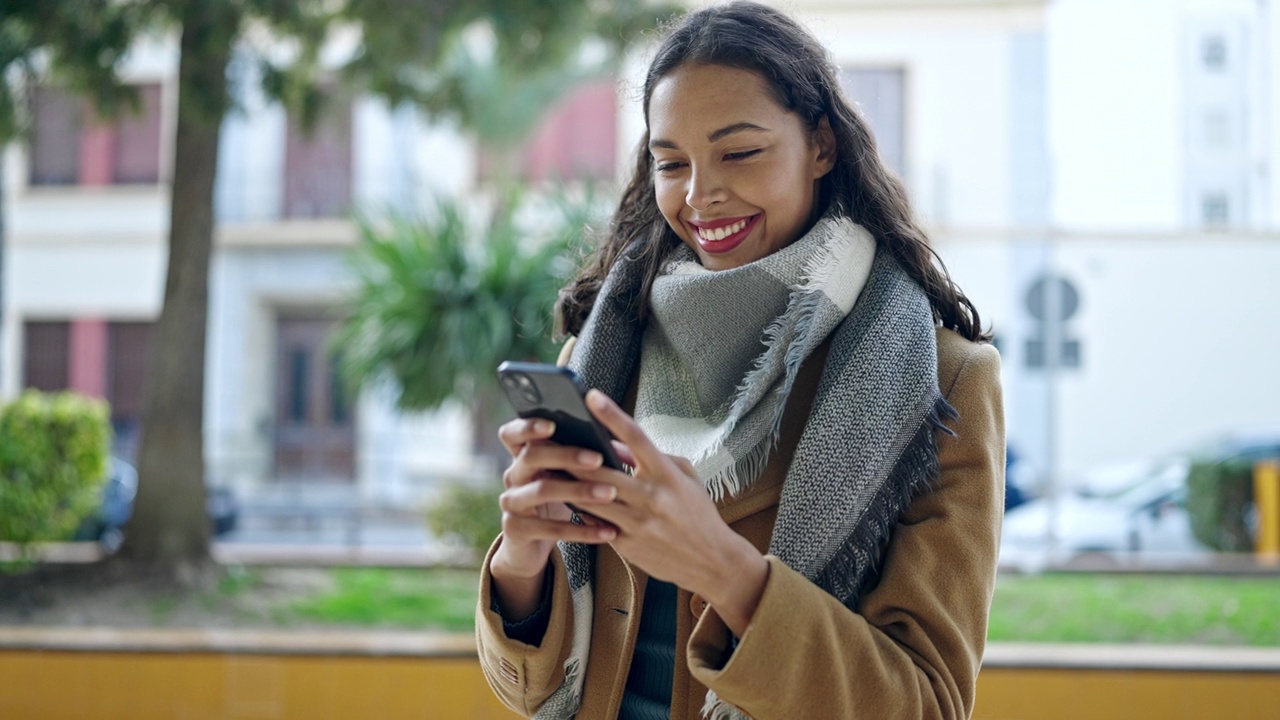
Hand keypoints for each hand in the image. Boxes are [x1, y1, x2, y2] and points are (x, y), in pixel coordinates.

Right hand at [489, 417, 619, 618]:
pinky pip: (550, 529)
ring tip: (610, 493)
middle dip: (566, 455)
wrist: (531, 546)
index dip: (528, 426)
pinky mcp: (516, 530)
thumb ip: (576, 459)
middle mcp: (512, 476)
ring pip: (542, 490)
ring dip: (578, 491)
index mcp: (522, 456)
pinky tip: (607, 531)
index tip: (553, 424)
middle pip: (531, 456)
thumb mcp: (562, 478)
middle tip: (597, 458)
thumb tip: (614, 442)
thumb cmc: (556, 502)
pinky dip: (582, 531)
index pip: (513, 433)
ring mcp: (511, 503)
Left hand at [572, 390, 769, 636]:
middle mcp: (651, 496)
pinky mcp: (627, 544)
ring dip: (566, 482)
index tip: (592, 396)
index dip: (612, 415)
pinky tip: (564, 498)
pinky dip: (579, 509)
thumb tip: (618, 444)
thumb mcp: (685, 477)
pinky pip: (594, 523)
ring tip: (545, 466)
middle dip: (572, 453)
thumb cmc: (698, 512)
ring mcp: (637, 522)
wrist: (712, 561)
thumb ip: (654, 457)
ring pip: (590, 498)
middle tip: (548, 435)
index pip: (636, 437)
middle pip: (602, 469)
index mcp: (667, 474)